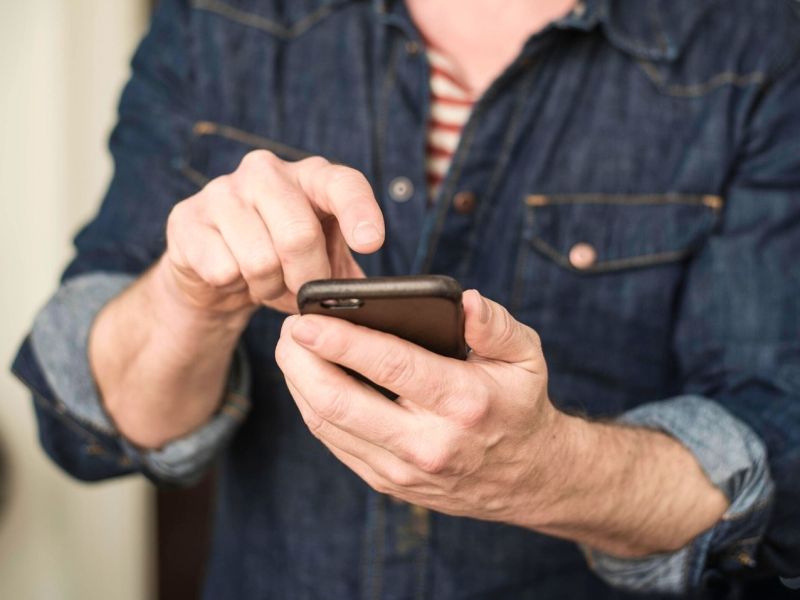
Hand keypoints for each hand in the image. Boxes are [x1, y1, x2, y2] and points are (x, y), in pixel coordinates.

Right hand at [158, 151, 383, 317]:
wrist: (220, 274)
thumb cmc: (285, 263)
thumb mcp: (325, 263)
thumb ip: (349, 274)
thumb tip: (371, 299)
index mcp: (311, 176)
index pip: (343, 184)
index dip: (360, 213)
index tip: (370, 244)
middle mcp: (267, 171)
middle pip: (299, 235)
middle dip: (307, 280)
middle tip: (304, 295)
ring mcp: (222, 190)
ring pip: (260, 260)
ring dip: (269, 289)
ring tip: (268, 285)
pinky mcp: (187, 218)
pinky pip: (222, 269)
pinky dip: (234, 287)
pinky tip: (233, 278)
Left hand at [275, 289, 570, 524]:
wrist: (529, 478)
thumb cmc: (520, 405)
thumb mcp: (526, 357)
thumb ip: (496, 325)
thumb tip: (466, 300)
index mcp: (463, 402)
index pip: (389, 366)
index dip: (339, 340)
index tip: (304, 319)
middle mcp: (428, 443)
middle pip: (340, 402)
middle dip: (301, 362)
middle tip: (289, 329)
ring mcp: (403, 470)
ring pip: (328, 425)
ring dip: (299, 384)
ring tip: (292, 348)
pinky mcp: (387, 482)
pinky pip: (335, 442)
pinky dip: (313, 407)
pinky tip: (309, 380)